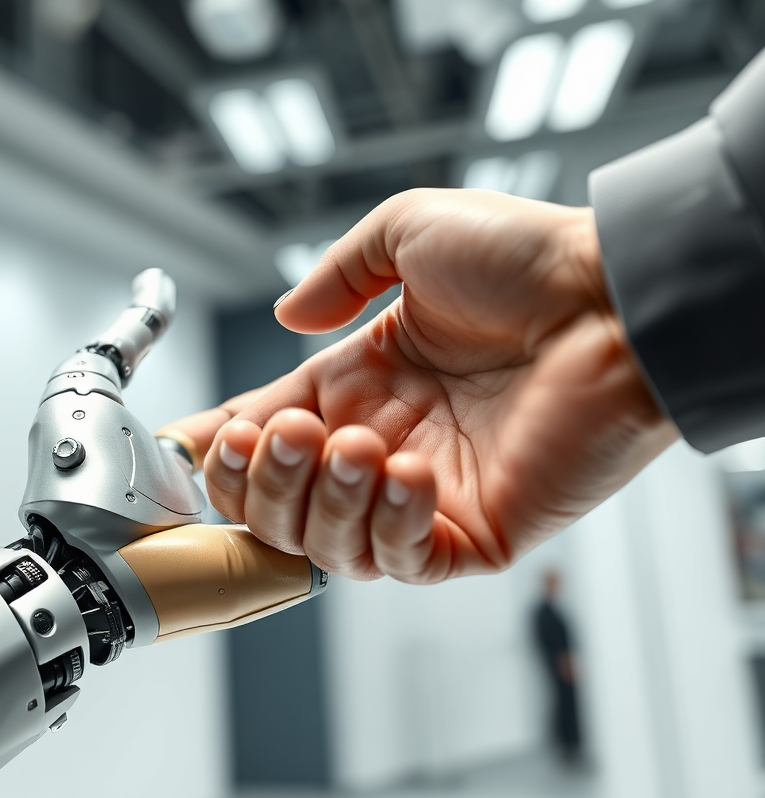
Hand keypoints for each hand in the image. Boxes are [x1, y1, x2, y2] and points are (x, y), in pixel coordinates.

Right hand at [161, 189, 676, 583]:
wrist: (615, 297)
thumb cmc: (523, 259)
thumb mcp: (409, 234)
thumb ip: (337, 274)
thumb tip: (286, 318)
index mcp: (358, 383)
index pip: (263, 434)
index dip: (218, 448)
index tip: (183, 444)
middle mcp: (381, 443)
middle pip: (280, 506)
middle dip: (261, 482)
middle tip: (293, 435)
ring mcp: (425, 495)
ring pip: (329, 545)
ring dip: (321, 501)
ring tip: (357, 444)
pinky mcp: (474, 531)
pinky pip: (403, 563)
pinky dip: (386, 527)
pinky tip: (405, 471)